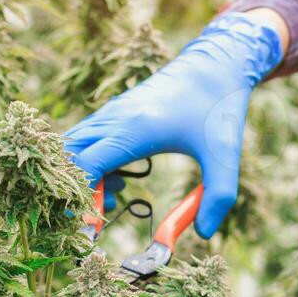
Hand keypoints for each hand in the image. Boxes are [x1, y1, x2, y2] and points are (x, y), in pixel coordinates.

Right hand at [62, 12, 284, 238]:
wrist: (216, 63)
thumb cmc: (220, 109)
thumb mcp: (225, 157)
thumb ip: (218, 198)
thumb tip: (202, 233)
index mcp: (135, 129)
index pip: (86, 165)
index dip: (84, 200)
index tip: (92, 229)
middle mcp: (116, 118)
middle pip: (71, 156)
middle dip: (78, 191)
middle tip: (101, 215)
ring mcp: (112, 112)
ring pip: (75, 146)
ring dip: (85, 175)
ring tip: (116, 194)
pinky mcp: (115, 111)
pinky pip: (86, 138)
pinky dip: (91, 161)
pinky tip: (121, 175)